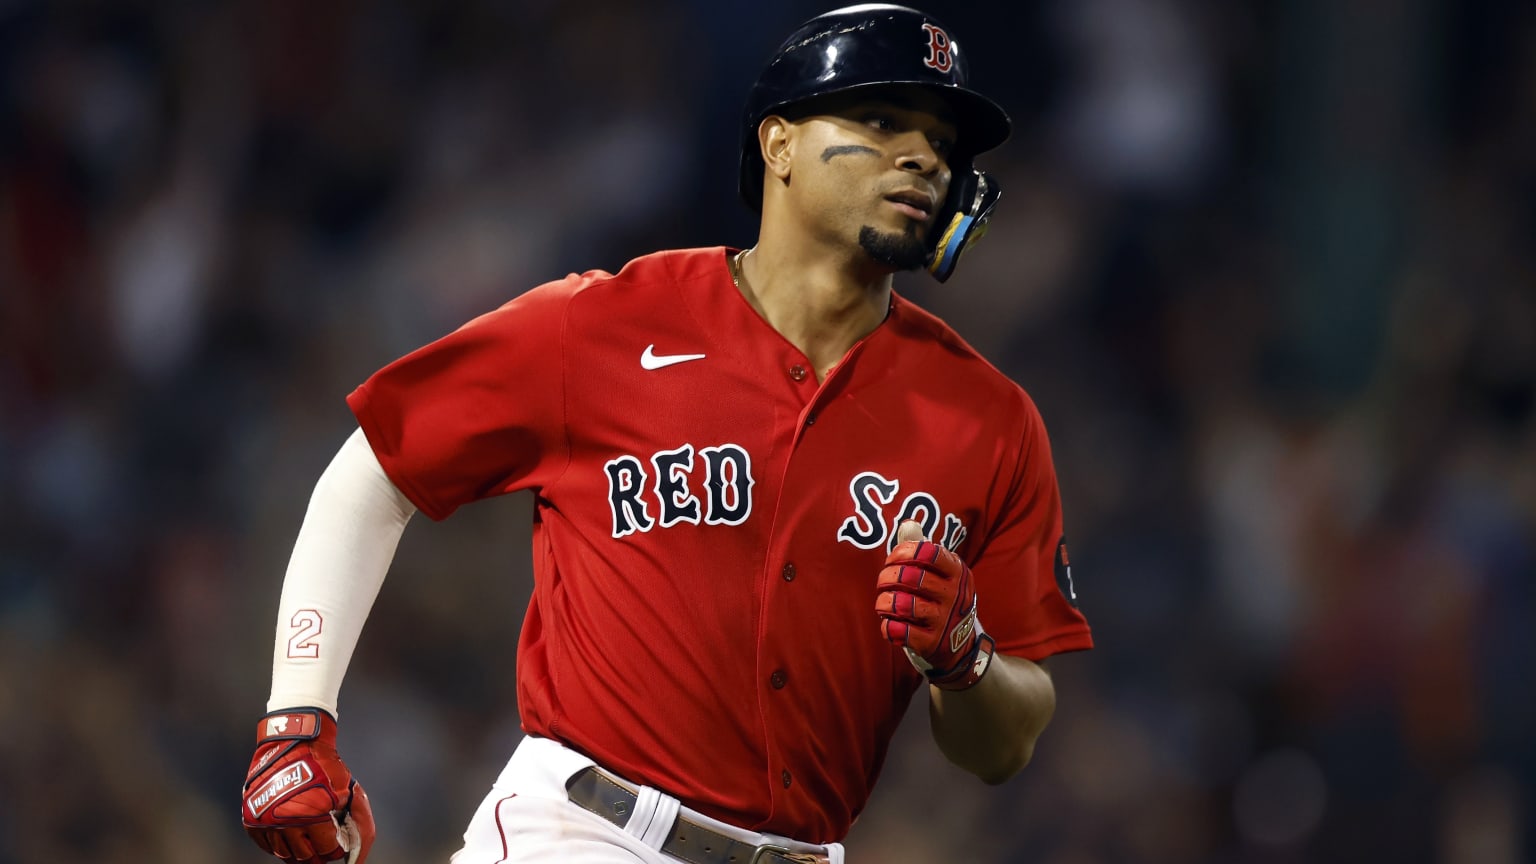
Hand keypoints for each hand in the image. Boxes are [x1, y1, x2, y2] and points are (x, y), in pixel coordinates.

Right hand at [242, 708, 374, 863]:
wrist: (292, 743)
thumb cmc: (323, 766)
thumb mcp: (349, 789)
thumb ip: (359, 820)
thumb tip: (358, 853)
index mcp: (314, 814)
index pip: (327, 850)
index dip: (335, 848)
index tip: (337, 842)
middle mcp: (287, 821)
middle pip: (304, 856)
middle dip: (317, 852)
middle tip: (321, 843)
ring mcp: (267, 821)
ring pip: (284, 853)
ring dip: (297, 850)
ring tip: (306, 839)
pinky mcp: (252, 819)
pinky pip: (265, 846)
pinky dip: (277, 845)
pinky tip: (289, 835)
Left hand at [875, 521, 995, 689]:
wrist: (959, 645)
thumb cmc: (941, 599)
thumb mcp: (941, 572)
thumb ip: (922, 548)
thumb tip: (907, 524)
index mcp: (957, 571)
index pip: (927, 552)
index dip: (902, 552)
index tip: (893, 559)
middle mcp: (954, 594)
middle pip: (909, 577)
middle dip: (886, 577)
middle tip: (883, 582)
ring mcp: (944, 620)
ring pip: (902, 604)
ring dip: (884, 603)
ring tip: (884, 604)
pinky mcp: (932, 643)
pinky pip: (899, 631)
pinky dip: (888, 626)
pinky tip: (890, 623)